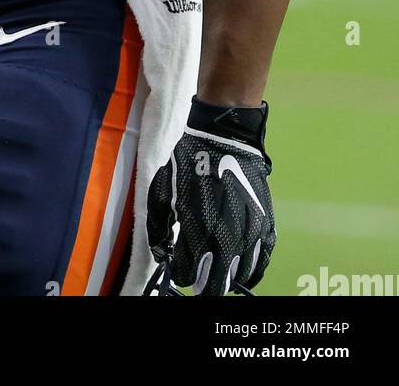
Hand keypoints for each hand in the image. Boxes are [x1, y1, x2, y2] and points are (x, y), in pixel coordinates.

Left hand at [145, 97, 275, 294]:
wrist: (225, 139)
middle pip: (214, 284)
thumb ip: (157, 226)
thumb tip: (161, 254)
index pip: (187, 274)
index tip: (179, 267)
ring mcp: (249, 236)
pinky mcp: (266, 228)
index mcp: (197, 232)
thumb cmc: (190, 162)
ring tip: (217, 271)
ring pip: (238, 277)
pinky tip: (240, 272)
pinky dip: (250, 272)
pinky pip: (261, 263)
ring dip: (225, 278)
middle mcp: (225, 241)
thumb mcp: (163, 189)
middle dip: (203, 282)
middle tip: (198, 275)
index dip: (181, 273)